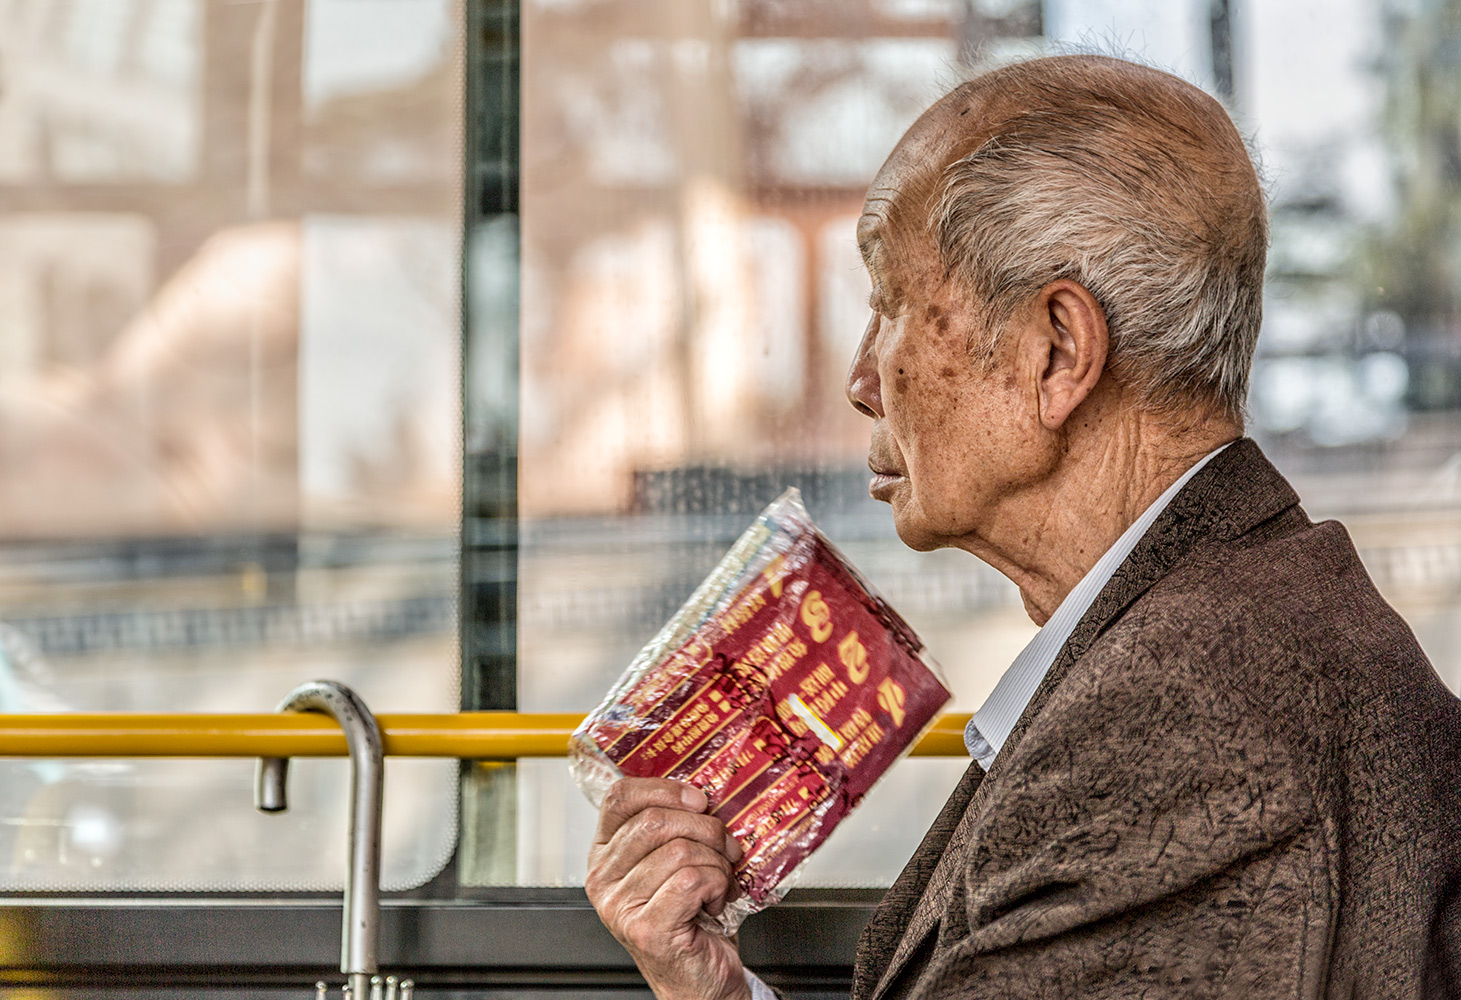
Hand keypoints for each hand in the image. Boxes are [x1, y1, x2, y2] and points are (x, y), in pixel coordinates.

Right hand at [586, 777, 751, 999]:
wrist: (701, 978)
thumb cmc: (692, 917)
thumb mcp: (675, 861)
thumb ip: (676, 826)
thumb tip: (704, 790)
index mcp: (605, 852)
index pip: (620, 797)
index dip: (665, 789)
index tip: (698, 798)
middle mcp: (603, 878)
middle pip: (655, 821)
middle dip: (705, 828)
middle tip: (724, 847)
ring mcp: (620, 906)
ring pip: (680, 851)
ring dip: (717, 863)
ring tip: (719, 881)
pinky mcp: (645, 928)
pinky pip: (693, 881)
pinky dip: (717, 885)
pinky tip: (714, 901)